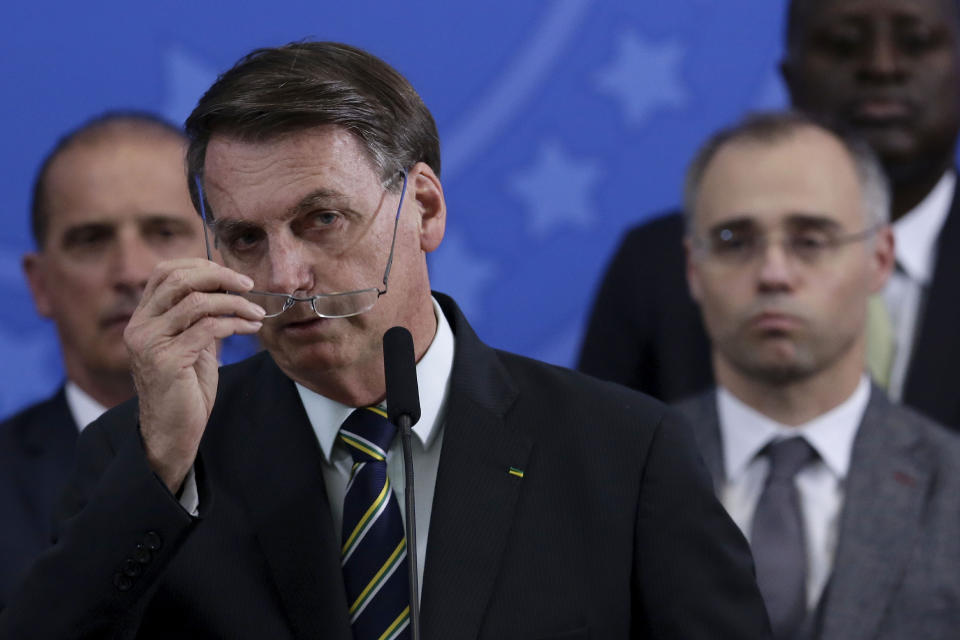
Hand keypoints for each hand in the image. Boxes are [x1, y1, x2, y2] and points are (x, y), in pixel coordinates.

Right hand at [124, 258, 264, 492]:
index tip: (233, 276)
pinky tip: (250, 328)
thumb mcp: (192, 343)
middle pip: (179, 279)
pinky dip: (235, 323)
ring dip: (234, 303)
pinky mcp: (166, 360)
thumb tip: (226, 286)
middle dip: (220, 277)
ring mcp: (150, 343)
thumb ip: (198, 316)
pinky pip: (208, 328)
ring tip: (256, 313)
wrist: (172, 431)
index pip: (165, 272)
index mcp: (143, 318)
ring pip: (197, 302)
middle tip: (248, 286)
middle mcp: (140, 326)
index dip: (201, 266)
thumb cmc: (185, 388)